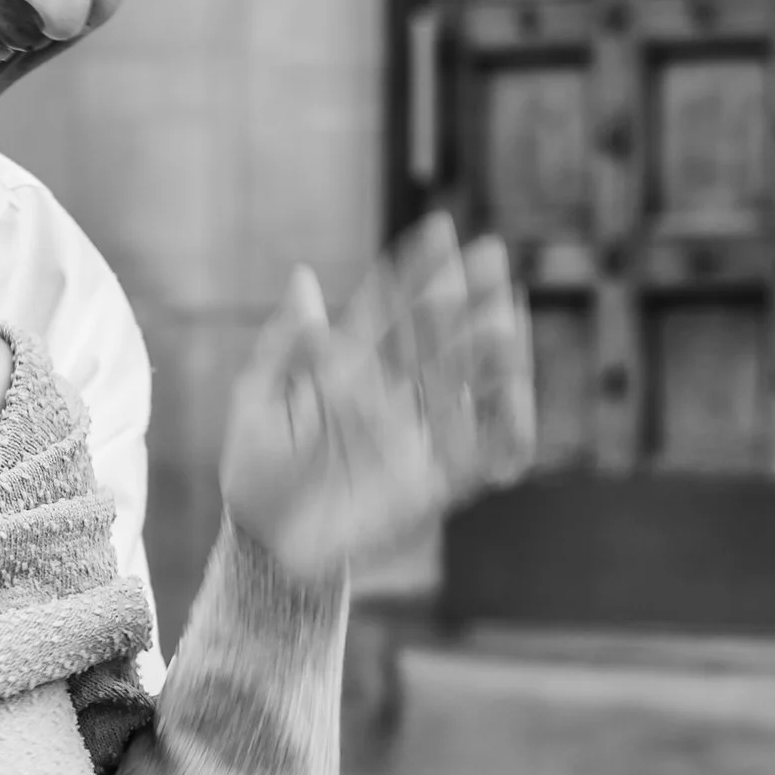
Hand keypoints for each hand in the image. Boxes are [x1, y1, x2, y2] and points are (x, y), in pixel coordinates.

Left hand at [219, 214, 534, 581]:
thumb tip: (303, 275)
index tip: (440, 228)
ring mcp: (413, 437)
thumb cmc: (255, 471)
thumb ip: (286, 344)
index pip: (389, 311)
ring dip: (488, 353)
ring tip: (507, 317)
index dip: (415, 271)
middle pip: (435, 339)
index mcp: (349, 370)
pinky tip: (519, 398)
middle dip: (464, 298)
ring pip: (462, 386)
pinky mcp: (429, 485)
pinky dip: (504, 429)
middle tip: (493, 254)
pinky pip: (477, 453)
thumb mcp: (258, 402)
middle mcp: (390, 397)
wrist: (265, 546)